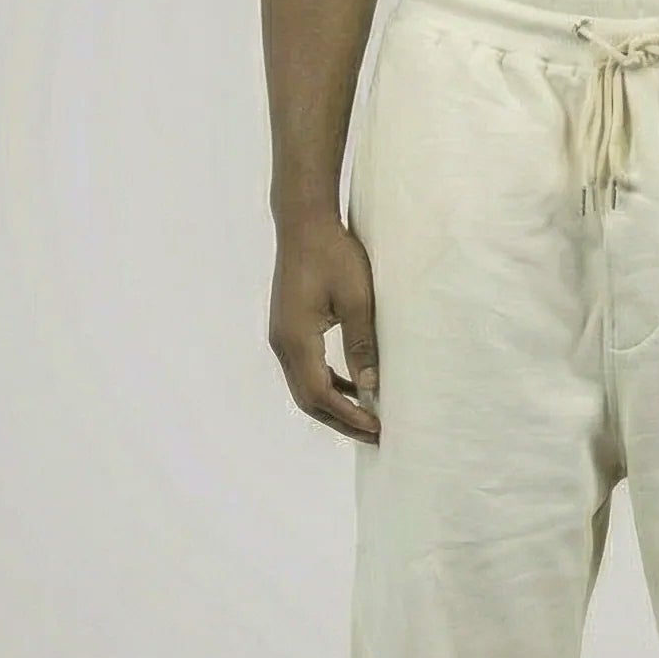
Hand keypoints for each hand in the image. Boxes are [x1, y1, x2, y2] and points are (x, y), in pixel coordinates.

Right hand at [268, 215, 380, 442]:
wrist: (304, 223)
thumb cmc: (334, 255)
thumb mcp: (357, 300)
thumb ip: (362, 344)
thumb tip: (370, 387)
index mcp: (296, 340)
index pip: (320, 395)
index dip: (349, 416)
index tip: (377, 427)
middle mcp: (282, 343)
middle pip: (307, 399)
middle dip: (340, 419)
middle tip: (374, 433)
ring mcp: (282, 336)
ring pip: (304, 386)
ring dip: (333, 403)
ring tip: (365, 415)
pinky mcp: (287, 327)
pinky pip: (304, 368)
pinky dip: (327, 383)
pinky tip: (351, 384)